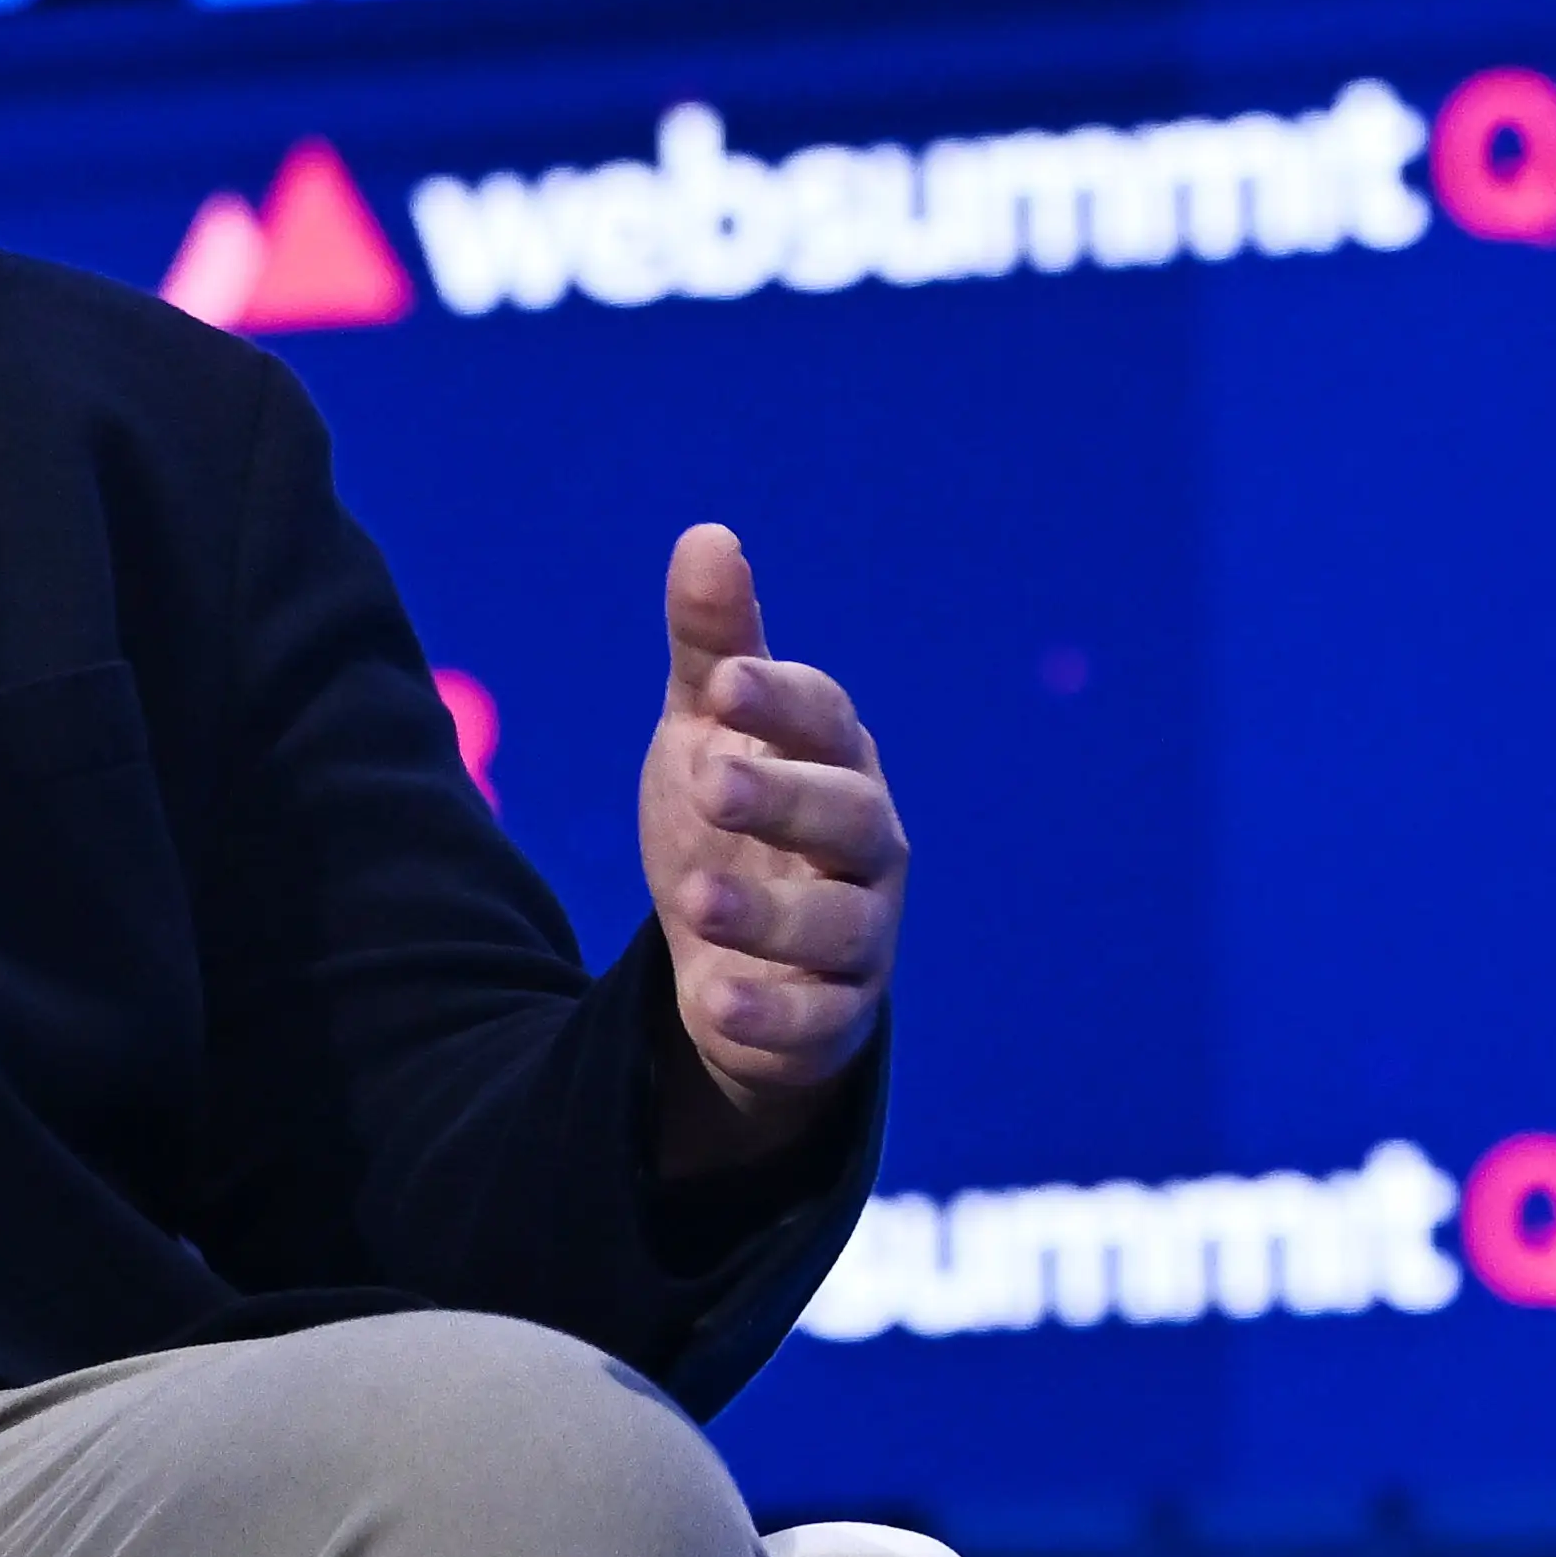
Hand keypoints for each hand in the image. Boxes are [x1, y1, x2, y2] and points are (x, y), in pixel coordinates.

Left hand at [637, 524, 905, 1155]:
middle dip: (782, 798)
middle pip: (847, 818)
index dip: (780, 699)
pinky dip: (768, 1012)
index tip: (722, 683)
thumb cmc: (733, 818)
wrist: (733, 953)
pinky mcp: (832, 1017)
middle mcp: (864, 845)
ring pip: (837, 927)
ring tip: (691, 899)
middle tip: (708, 779)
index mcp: (833, 760)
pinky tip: (712, 999)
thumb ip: (714, 647)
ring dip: (767, 913)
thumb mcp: (708, 730)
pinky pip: (814, 1022)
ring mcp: (857, 935)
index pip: (825, 719)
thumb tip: (707, 535)